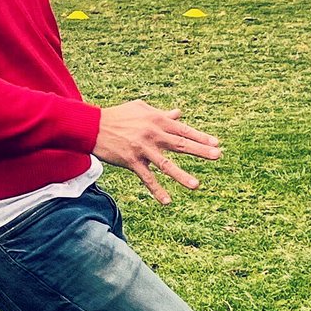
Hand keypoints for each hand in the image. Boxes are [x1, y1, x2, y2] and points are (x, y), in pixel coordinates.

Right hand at [94, 100, 222, 204]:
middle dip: (200, 150)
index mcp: (157, 120)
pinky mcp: (131, 161)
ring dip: (182, 176)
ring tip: (196, 186)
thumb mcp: (141, 109)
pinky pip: (147, 178)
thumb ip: (161, 113)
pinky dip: (157, 190)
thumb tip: (179, 113)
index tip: (216, 144)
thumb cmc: (118, 115)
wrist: (92, 126)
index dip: (200, 136)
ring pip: (166, 164)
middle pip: (180, 144)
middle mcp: (152, 134)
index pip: (183, 129)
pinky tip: (167, 201)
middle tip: (218, 155)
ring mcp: (142, 149)